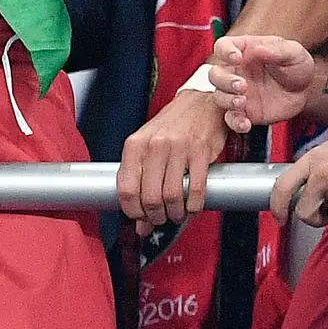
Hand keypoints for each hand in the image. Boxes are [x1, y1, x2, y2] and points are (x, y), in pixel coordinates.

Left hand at [117, 87, 227, 234]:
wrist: (200, 104)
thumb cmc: (171, 128)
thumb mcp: (148, 149)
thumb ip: (140, 182)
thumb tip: (140, 224)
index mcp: (135, 145)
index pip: (126, 189)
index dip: (133, 212)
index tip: (140, 219)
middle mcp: (154, 145)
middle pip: (150, 197)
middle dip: (155, 217)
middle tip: (160, 219)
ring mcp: (178, 148)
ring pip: (172, 197)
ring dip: (175, 214)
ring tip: (176, 214)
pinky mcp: (201, 152)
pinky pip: (196, 190)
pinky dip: (193, 207)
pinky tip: (191, 208)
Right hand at [208, 34, 315, 131]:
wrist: (306, 90)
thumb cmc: (296, 65)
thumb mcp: (293, 52)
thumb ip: (277, 49)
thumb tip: (258, 48)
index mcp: (243, 51)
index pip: (223, 46)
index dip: (225, 51)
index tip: (236, 58)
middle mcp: (235, 71)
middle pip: (215, 74)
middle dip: (224, 81)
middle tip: (242, 86)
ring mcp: (238, 93)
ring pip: (219, 96)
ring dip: (228, 100)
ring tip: (243, 102)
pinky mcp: (245, 112)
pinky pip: (231, 118)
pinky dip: (235, 122)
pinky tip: (245, 124)